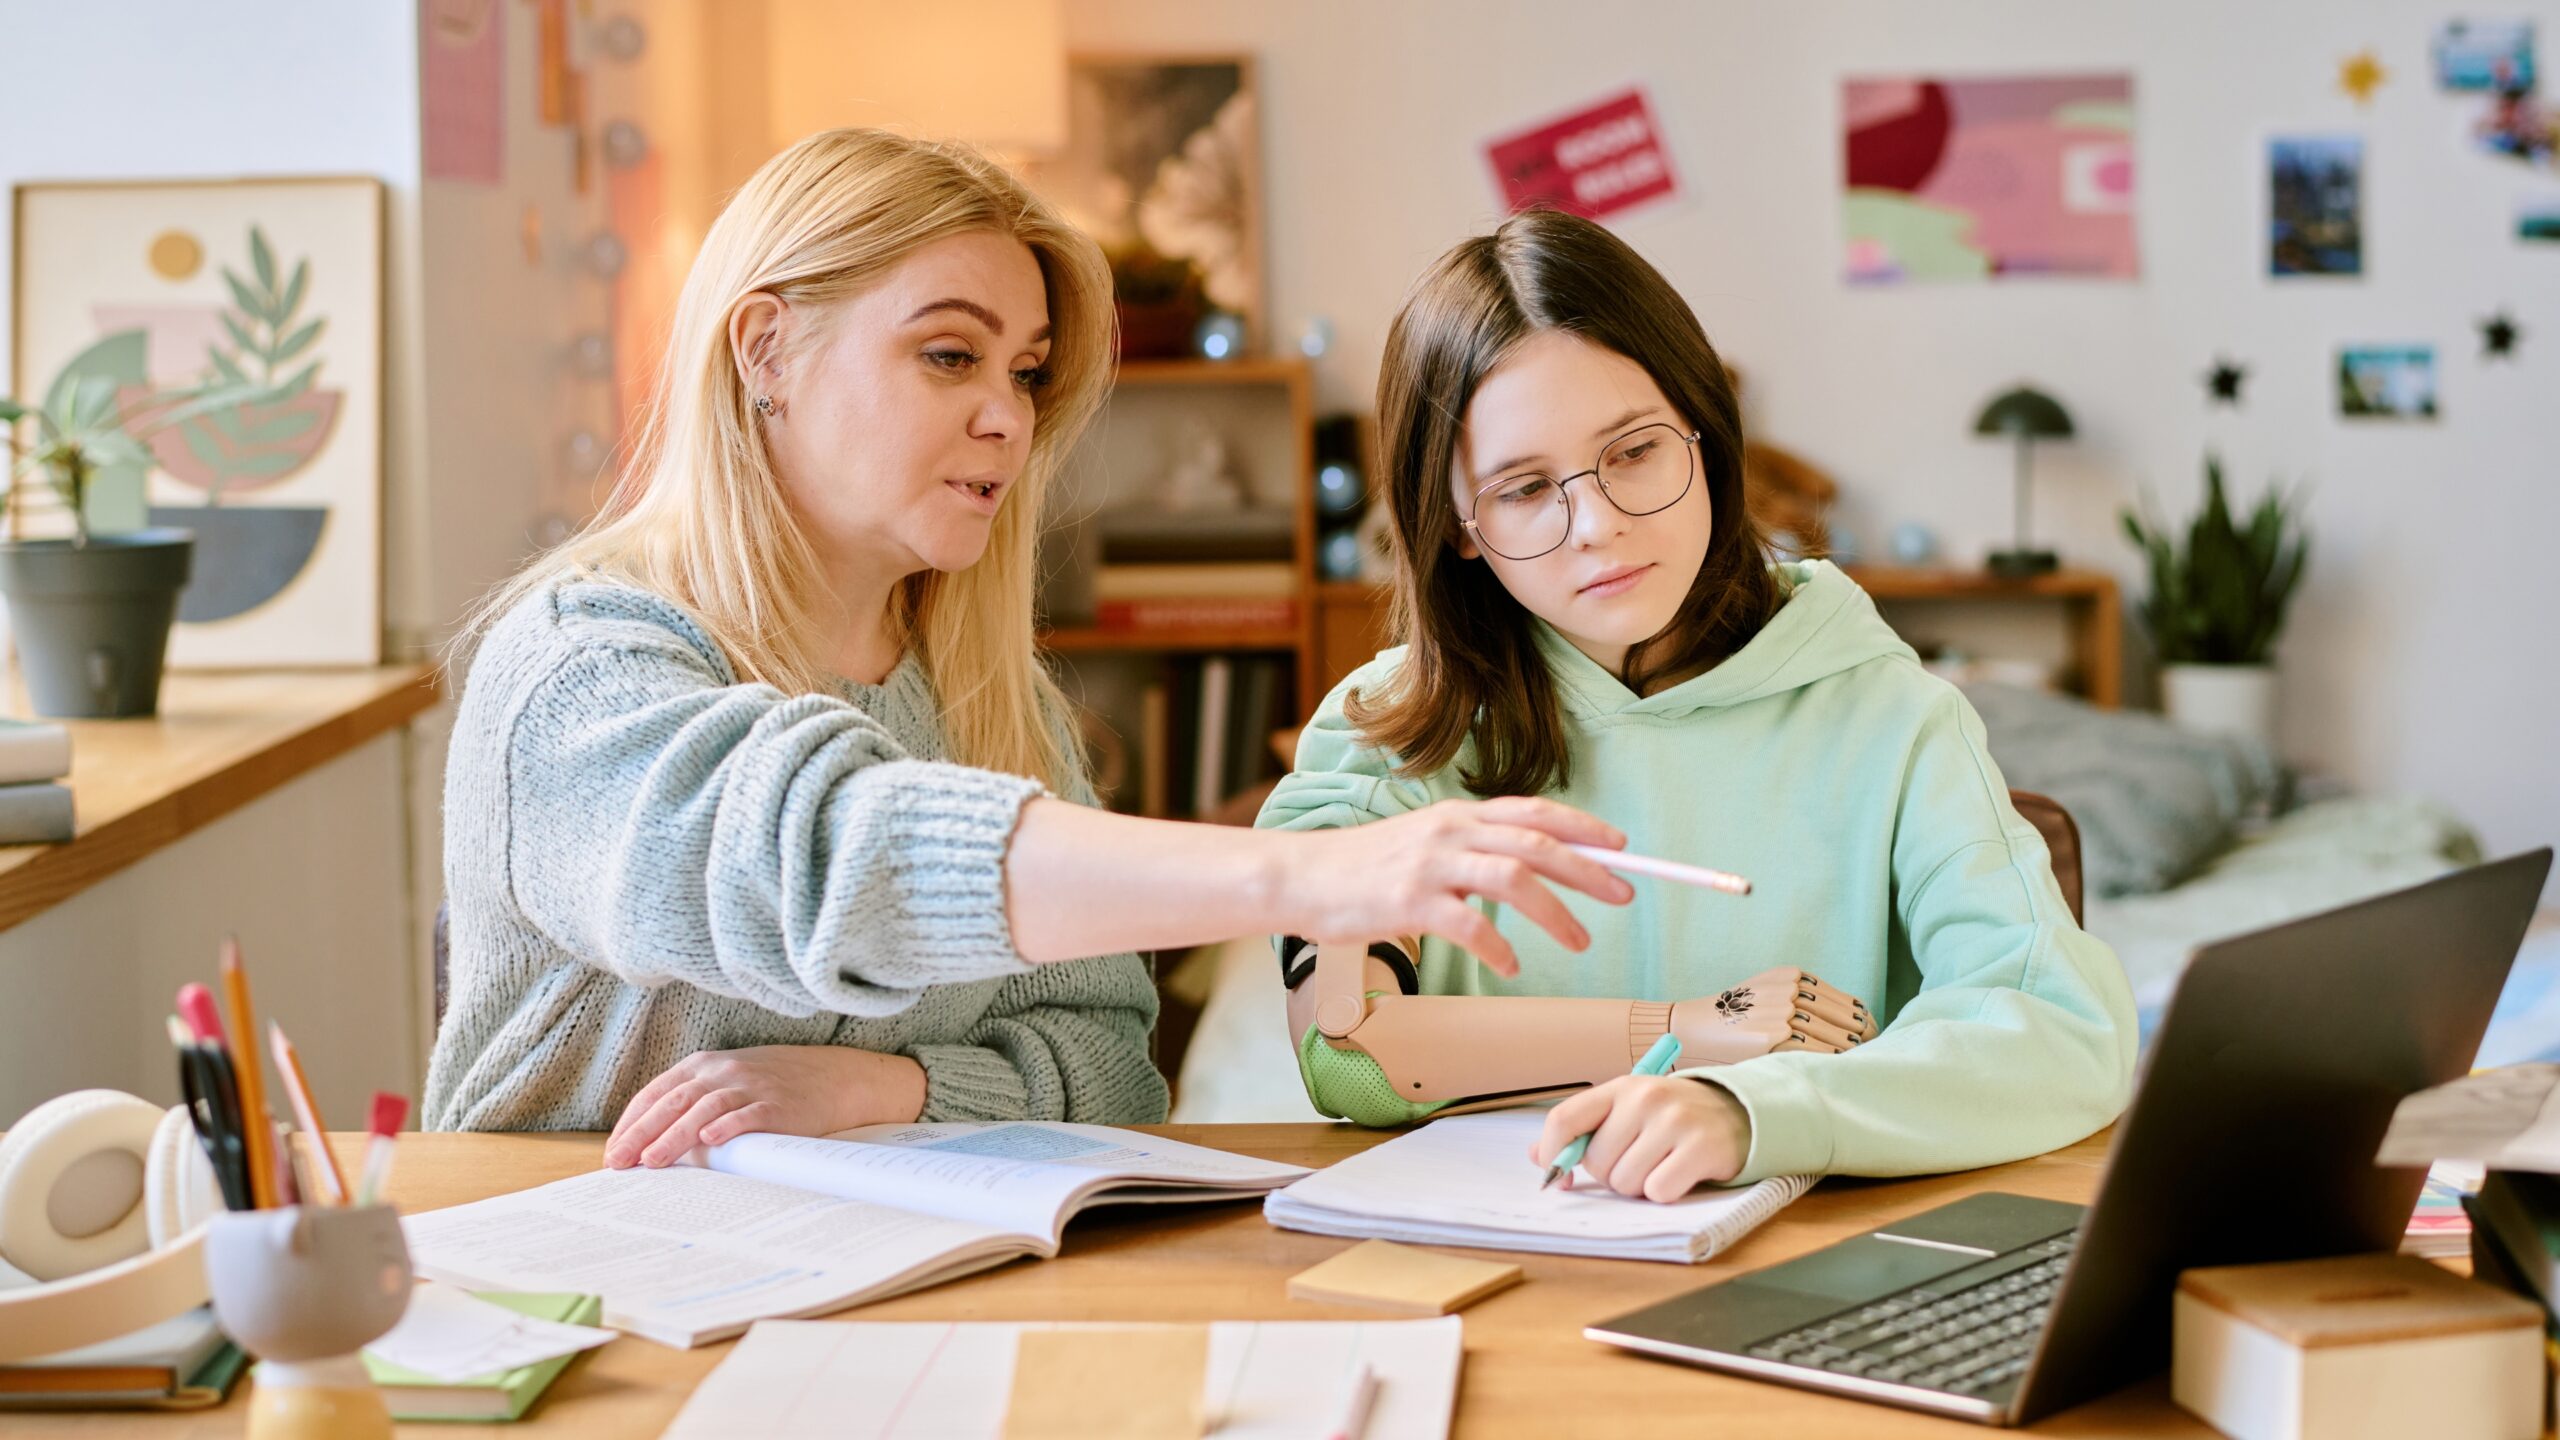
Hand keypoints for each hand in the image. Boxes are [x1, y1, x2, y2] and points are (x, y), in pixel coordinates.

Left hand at [604, 1045, 926, 1168]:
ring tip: (652, 1161)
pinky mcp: (778, 1104)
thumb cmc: (771, 1087)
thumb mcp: (726, 1086)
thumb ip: (689, 1108)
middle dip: (642, 1134)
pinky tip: (710, 1140)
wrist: (833, 1077)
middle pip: (673, 1102)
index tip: (613, 1154)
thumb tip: (648, 1149)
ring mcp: (750, 1085)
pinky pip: (748, 1113)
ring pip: (703, 1109)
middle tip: (620, 1163)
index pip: (655, 1094)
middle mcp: (722, 1072)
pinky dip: (727, 1125)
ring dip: (674, 1135)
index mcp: (702, 1067)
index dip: (631, 1124)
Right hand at [1280, 797, 1634, 977]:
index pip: (1534, 812)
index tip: (1621, 846)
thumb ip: (1474, 847)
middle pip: (1537, 843)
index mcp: (1458, 815)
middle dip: (1589, 870)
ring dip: (1556, 912)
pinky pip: (1471, 925)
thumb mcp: (1426, 842)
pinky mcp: (1410, 902)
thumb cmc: (1366, 868)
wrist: (1303, 876)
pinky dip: (1500, 948)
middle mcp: (1450, 832)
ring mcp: (1431, 866)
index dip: (1582, 827)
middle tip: (1623, 895)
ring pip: (1514, 878)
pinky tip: (1510, 965)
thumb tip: (1534, 864)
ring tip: (1579, 940)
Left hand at [1530, 1075, 1752, 1200]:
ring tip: (1660, 1166)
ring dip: (1639, 1187)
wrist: (1739, 1113)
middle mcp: (1646, 1097)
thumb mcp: (1628, 1112)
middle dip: (1611, 1176)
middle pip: (1596, 1162)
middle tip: (1637, 1163)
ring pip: (1626, 1182)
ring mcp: (1675, 1120)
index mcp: (1620, 1086)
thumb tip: (1536, 1156)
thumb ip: (1584, 1131)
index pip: (1564, 1119)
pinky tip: (1680, 1175)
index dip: (1554, 1156)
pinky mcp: (1702, 1147)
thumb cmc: (1673, 1118)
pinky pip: (1658, 1193)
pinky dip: (1665, 1193)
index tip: (1558, 1179)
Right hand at [1672, 966, 1877, 1065]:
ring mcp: (1785, 1014)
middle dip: (1863, 1045)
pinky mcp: (1775, 1038)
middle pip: (1850, 1023)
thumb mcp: (1768, 995)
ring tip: (1852, 1075)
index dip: (1867, 1027)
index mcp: (1794, 976)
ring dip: (1850, 1060)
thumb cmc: (1732, 1019)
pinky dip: (1831, 1067)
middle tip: (1869, 1065)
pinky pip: (1820, 1056)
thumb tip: (1857, 1028)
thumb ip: (1804, 1002)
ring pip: (1840, 1041)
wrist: (1689, 1028)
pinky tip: (1831, 1077)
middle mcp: (1793, 990)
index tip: (1871, 1044)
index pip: (1851, 1004)